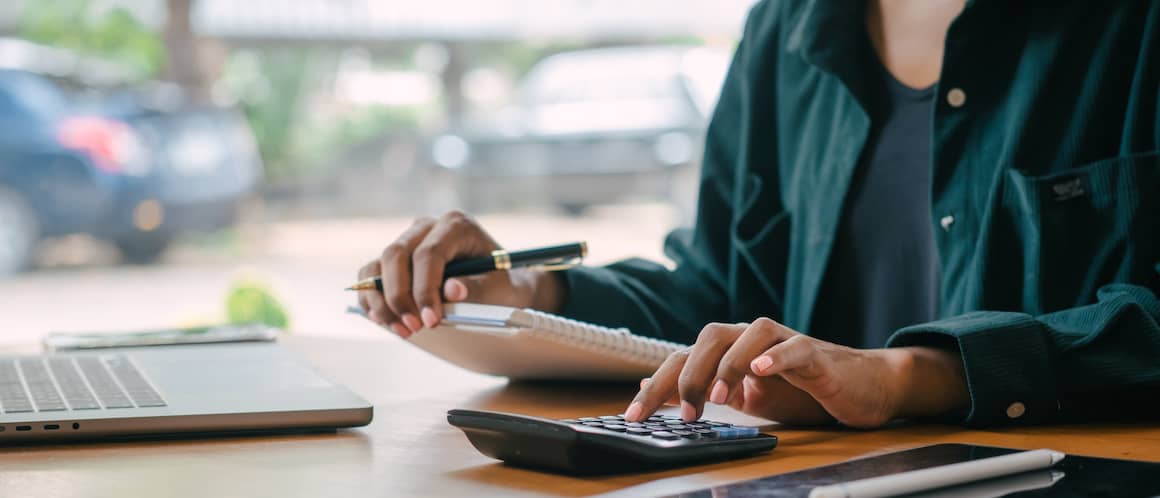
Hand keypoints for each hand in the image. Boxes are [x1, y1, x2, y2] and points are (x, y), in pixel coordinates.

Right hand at [357, 211, 564, 337]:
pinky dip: (372, 300)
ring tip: (402, 330)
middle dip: (400, 296)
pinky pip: (370, 276)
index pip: (429, 254)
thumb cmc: (500, 283)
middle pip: (395, 255)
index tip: (431, 320)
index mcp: (456, 225)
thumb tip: (451, 291)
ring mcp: (407, 240)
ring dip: (382, 301)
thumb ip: (477, 288)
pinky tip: (386, 322)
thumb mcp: (499, 288)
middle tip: (414, 327)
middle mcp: (427, 226)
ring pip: (378, 265)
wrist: (496, 284)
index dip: (424, 289)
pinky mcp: (394, 259)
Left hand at [623, 318, 967, 427]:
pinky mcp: (816, 354)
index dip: (658, 384)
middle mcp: (753, 341)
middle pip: (711, 335)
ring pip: (749, 332)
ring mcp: (784, 342)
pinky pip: (793, 346)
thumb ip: (712, 394)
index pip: (685, 357)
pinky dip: (774, 356)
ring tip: (718, 398)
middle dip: (689, 373)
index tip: (634, 415)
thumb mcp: (750, 400)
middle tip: (684, 413)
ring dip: (728, 364)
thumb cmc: (805, 393)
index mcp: (732, 353)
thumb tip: (665, 397)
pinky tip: (759, 371)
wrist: (865, 387)